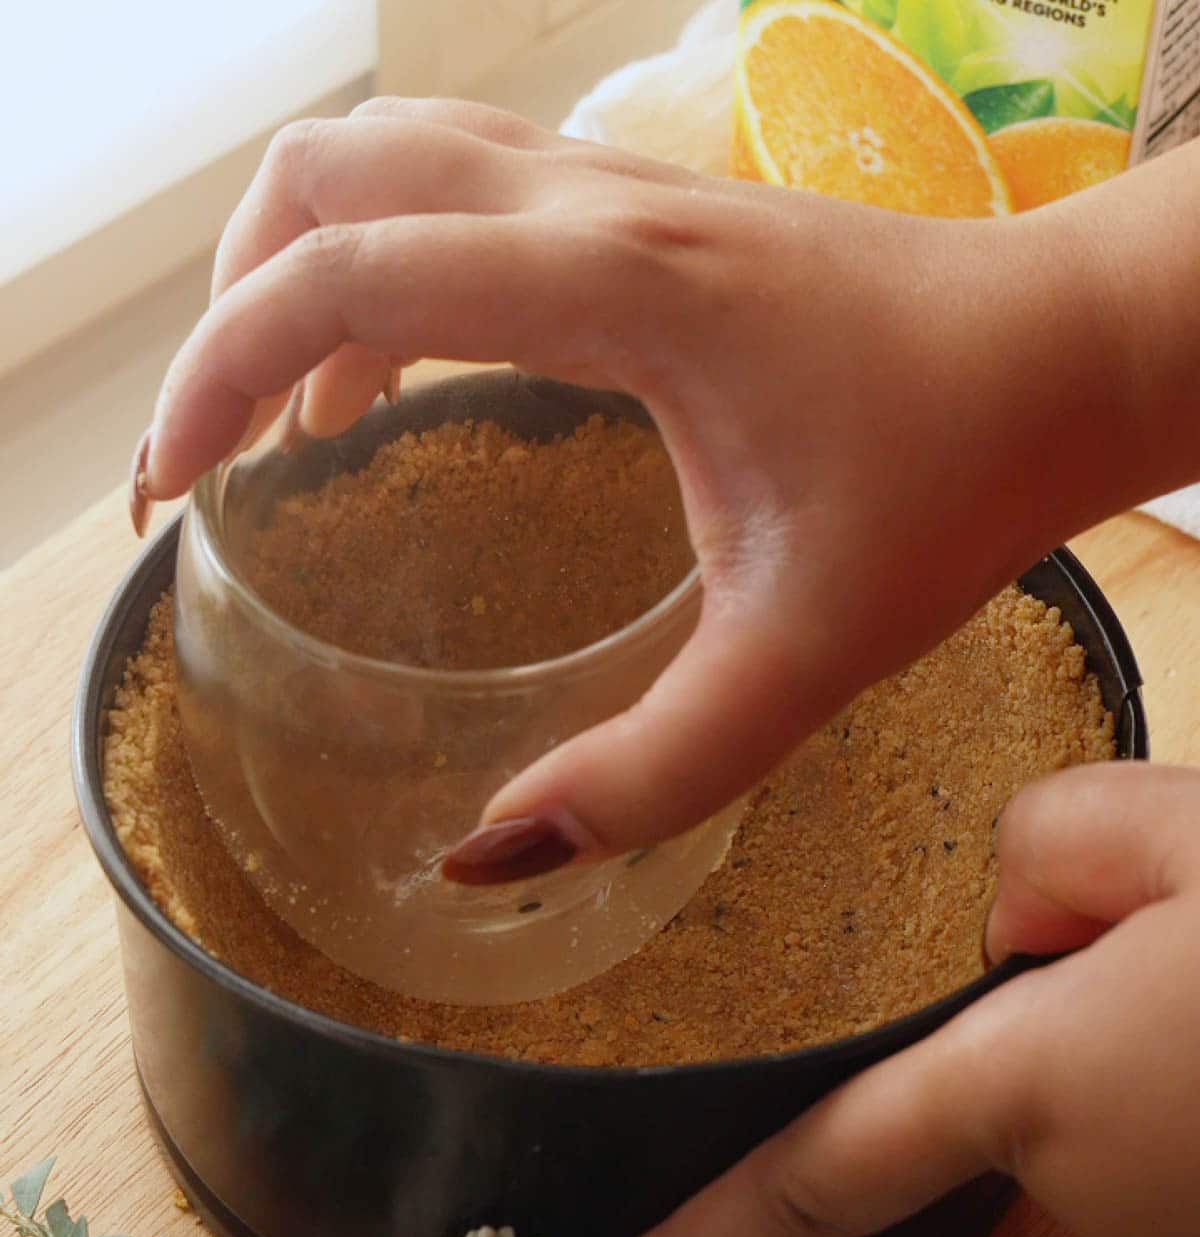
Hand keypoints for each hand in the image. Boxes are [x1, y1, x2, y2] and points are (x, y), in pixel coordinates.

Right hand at [138, 102, 1199, 875]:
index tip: (177, 488)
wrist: (1066, 357)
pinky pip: (464, 198)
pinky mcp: (649, 214)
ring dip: (303, 270)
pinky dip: (389, 274)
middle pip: (331, 174)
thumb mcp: (803, 658)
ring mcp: (625, 190)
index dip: (218, 374)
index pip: (346, 277)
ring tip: (289, 424)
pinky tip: (405, 386)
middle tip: (218, 448)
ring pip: (391, 162)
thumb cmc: (961, 479)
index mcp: (619, 287)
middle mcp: (601, 205)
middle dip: (231, 301)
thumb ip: (652, 772)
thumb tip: (491, 854)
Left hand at [580, 762, 1199, 1236]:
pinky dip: (1178, 1058)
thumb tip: (1012, 902)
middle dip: (1031, 1010)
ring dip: (1124, 1019)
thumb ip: (1059, 839)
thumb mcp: (1191, 841)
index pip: (811, 1176)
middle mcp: (1085, 1179)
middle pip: (985, 1078)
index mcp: (1027, 1085)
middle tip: (1141, 913)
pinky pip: (1158, 1115)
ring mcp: (1170, 1220)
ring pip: (1087, 1088)